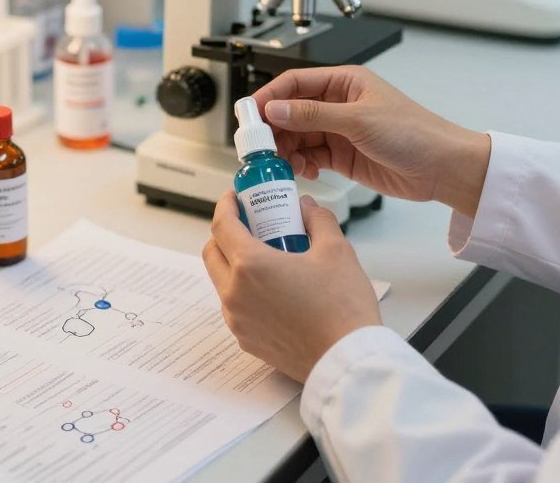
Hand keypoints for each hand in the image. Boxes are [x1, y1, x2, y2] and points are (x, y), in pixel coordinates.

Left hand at [202, 192, 380, 382]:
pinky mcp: (246, 340)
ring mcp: (237, 320)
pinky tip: (274, 289)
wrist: (347, 361)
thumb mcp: (337, 250)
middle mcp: (235, 294)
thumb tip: (306, 208)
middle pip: (213, 252)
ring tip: (267, 257)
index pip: (221, 225)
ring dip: (234, 263)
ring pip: (222, 281)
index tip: (234, 198)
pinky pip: (235, 307)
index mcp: (250, 266)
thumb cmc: (342, 309)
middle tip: (251, 224)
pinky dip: (245, 291)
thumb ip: (317, 220)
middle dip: (226, 233)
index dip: (225, 206)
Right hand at [253, 65, 489, 217]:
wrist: (442, 167)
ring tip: (284, 163)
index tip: (250, 115)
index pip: (295, 83)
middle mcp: (339, 103)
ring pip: (298, 136)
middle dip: (275, 129)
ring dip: (287, 150)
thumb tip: (276, 109)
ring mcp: (340, 130)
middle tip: (261, 147)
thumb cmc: (414, 133)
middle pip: (291, 112)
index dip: (270, 97)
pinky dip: (301, 163)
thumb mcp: (358, 120)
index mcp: (344, 82)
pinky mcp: (343, 155)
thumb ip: (313, 115)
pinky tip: (304, 171)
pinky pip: (310, 156)